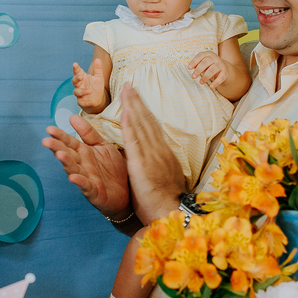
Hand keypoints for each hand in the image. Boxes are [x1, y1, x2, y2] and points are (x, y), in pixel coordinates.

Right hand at [42, 115, 130, 219]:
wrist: (126, 192)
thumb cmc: (112, 168)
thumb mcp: (102, 145)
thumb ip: (88, 133)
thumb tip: (72, 116)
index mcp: (84, 152)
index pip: (69, 142)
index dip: (59, 136)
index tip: (49, 129)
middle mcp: (82, 165)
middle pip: (68, 154)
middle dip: (57, 148)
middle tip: (46, 141)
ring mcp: (86, 178)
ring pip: (73, 169)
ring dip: (66, 163)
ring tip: (60, 154)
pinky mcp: (94, 192)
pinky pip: (86, 186)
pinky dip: (79, 182)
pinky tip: (73, 177)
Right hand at [72, 60, 107, 110]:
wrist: (98, 99)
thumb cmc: (96, 86)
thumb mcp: (99, 77)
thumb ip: (97, 69)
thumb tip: (97, 59)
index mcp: (83, 77)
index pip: (78, 72)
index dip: (76, 68)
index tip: (75, 64)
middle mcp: (79, 85)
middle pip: (74, 81)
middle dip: (76, 78)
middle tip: (80, 76)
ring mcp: (79, 94)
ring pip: (76, 92)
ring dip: (82, 91)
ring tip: (90, 91)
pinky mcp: (82, 102)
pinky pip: (81, 102)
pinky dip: (86, 102)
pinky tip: (91, 102)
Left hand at [119, 83, 185, 223]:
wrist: (171, 213)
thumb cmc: (167, 202)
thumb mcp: (167, 179)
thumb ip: (161, 166)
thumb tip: (159, 160)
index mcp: (163, 154)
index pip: (152, 128)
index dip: (144, 111)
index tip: (137, 98)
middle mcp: (159, 150)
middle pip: (147, 121)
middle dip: (138, 101)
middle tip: (130, 84)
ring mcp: (151, 156)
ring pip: (141, 126)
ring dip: (133, 106)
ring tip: (126, 90)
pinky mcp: (142, 164)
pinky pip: (135, 140)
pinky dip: (131, 124)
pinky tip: (125, 112)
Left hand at [188, 51, 227, 89]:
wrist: (223, 68)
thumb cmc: (209, 66)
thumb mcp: (203, 64)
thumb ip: (197, 65)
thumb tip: (190, 67)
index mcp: (208, 54)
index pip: (200, 56)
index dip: (194, 62)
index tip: (189, 68)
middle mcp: (215, 58)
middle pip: (205, 62)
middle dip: (198, 70)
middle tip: (193, 77)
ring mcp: (220, 64)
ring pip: (212, 70)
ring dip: (205, 76)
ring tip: (201, 82)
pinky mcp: (225, 72)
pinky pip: (221, 77)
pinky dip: (216, 82)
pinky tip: (211, 86)